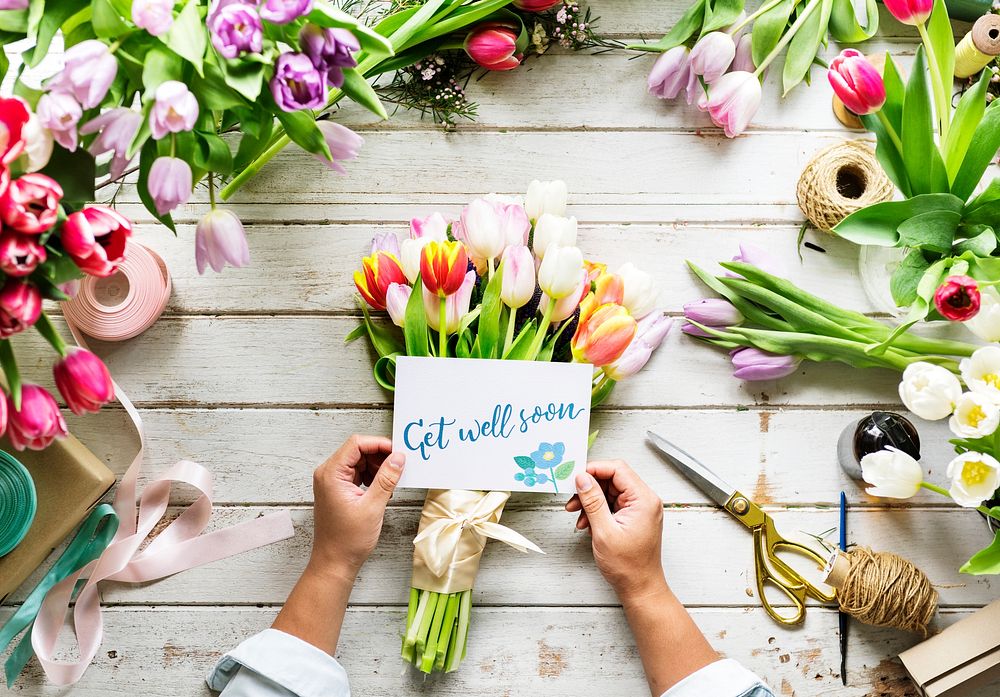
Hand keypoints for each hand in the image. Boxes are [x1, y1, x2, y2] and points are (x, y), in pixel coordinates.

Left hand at [309, 434, 404, 579]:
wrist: (334, 562)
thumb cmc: (347, 539)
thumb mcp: (373, 507)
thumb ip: (386, 479)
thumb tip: (398, 458)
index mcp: (331, 474)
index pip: (356, 444)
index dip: (379, 444)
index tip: (397, 452)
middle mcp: (328, 474)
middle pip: (357, 450)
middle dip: (380, 456)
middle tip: (398, 467)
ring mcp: (332, 482)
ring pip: (358, 461)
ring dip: (377, 467)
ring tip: (391, 482)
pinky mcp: (338, 490)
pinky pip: (357, 474)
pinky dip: (372, 477)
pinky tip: (383, 489)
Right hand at [565, 460, 666, 601]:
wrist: (639, 588)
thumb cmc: (628, 566)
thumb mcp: (604, 531)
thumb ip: (592, 501)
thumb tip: (582, 479)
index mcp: (644, 500)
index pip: (618, 469)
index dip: (594, 469)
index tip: (576, 476)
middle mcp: (645, 501)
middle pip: (613, 479)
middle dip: (590, 488)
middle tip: (573, 499)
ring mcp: (640, 510)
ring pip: (610, 492)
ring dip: (591, 501)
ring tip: (578, 516)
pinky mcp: (633, 518)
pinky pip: (612, 505)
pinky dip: (597, 511)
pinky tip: (587, 523)